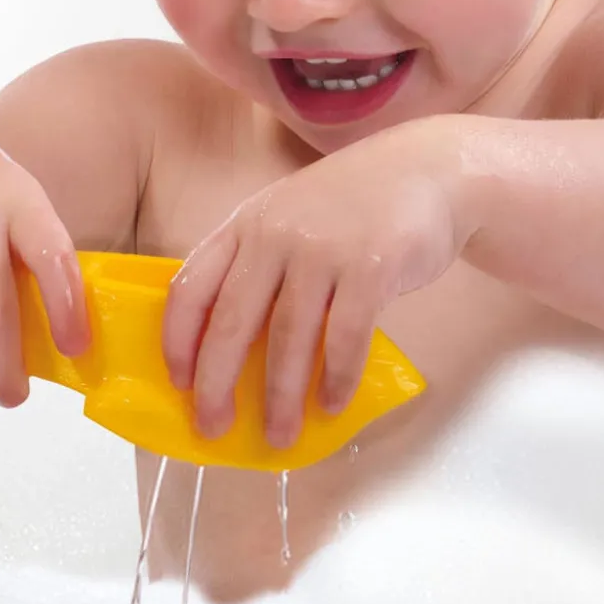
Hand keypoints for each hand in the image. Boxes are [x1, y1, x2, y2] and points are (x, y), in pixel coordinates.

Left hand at [161, 122, 470, 449]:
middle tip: (213, 427)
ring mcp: (322, 250)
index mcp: (246, 224)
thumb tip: (228, 348)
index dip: (177, 341)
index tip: (178, 383)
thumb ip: (256, 265)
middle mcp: (275, 234)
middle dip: (217, 384)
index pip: (191, 286)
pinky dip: (336, 379)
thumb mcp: (288, 217)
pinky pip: (345, 339)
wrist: (427, 169)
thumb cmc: (352, 204)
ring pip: (288, 339)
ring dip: (281, 396)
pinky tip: (332, 405)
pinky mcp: (370, 268)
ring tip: (280, 434)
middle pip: (232, 321)